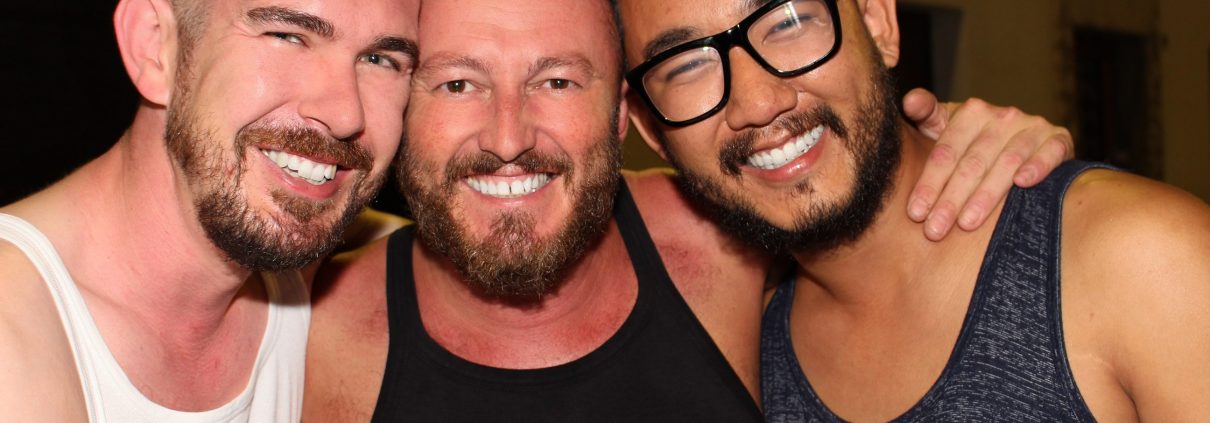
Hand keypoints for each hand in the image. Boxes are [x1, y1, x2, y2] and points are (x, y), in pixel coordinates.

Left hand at [903, 88, 1072, 240]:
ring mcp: (1032, 126)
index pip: (945, 153)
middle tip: (935, 230)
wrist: (1024, 137)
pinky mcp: (1058, 138)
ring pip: (1006, 163)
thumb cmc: (973, 139)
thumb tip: (910, 101)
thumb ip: (926, 113)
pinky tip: (1023, 184)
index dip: (929, 183)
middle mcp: (1002, 116)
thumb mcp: (946, 125)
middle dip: (951, 200)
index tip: (915, 213)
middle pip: (972, 163)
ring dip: (986, 195)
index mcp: (971, 112)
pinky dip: (1038, 166)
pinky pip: (1050, 152)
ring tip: (966, 224)